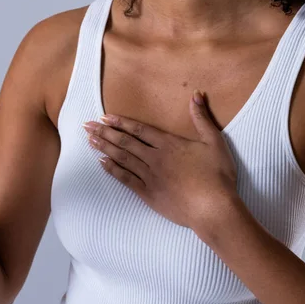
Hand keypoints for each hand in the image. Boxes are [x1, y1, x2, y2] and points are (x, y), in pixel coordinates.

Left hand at [83, 90, 237, 229]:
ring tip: (89, 140)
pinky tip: (102, 163)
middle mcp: (155, 158)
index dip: (121, 123)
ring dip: (105, 148)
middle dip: (105, 133)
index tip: (105, 117)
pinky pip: (126, 179)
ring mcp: (150, 176)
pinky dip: (113, 170)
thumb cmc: (217, 177)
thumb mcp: (215, 142)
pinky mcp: (148, 194)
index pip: (139, 129)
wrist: (212, 209)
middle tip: (87, 126)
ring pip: (122, 158)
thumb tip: (196, 95)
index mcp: (169, 144)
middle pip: (125, 142)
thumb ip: (202, 118)